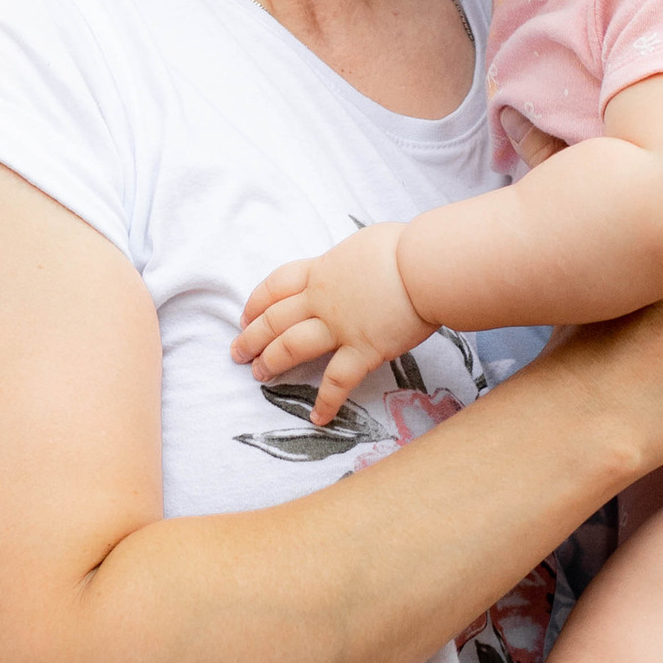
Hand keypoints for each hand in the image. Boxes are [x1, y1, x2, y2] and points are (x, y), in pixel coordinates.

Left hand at [234, 221, 426, 424]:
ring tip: (259, 376)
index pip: (277, 286)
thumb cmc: (403, 248)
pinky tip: (318, 417)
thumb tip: (353, 268)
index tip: (246, 317)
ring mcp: (339, 326)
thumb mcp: (363, 245)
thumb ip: (348, 262)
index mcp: (322, 270)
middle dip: (251, 338)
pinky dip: (326, 401)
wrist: (425, 265)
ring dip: (272, 362)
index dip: (257, 303)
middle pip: (274, 319)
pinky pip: (337, 381)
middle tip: (237, 353)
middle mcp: (322, 299)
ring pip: (291, 346)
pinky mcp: (363, 350)